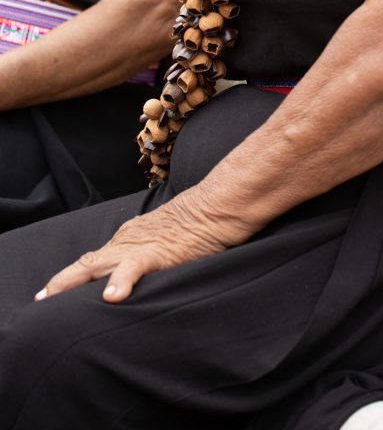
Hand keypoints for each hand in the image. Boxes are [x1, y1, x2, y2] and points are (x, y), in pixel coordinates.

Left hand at [34, 186, 252, 302]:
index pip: (97, 259)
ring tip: (52, 300)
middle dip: (62, 282)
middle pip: (87, 263)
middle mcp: (127, 241)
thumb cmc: (199, 223)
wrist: (216, 205)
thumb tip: (144, 271)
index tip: (57, 293)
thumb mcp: (167, 238)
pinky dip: (120, 282)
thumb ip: (152, 252)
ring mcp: (138, 246)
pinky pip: (133, 268)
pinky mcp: (156, 252)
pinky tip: (111, 297)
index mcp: (130, 238)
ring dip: (72, 283)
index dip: (76, 277)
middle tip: (41, 300)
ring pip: (97, 265)